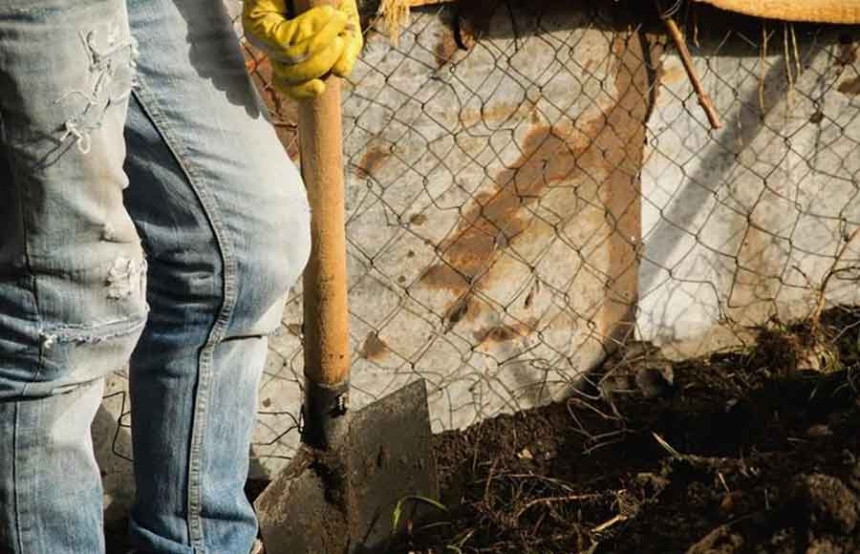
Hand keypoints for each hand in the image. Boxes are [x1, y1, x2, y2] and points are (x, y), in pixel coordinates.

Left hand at [243, 0, 362, 98]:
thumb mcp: (344, 22)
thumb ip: (347, 48)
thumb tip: (340, 73)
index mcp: (290, 55)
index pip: (290, 87)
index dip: (304, 92)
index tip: (322, 87)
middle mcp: (270, 47)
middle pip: (294, 75)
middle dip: (325, 59)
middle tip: (342, 35)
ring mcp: (260, 34)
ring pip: (292, 59)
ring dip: (322, 42)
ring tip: (337, 19)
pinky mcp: (256, 22)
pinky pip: (286, 40)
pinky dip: (311, 29)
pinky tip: (326, 14)